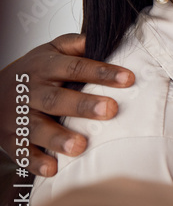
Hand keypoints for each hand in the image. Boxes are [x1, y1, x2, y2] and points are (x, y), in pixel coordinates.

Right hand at [1, 34, 130, 176]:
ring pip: (37, 128)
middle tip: (110, 109)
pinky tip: (53, 169)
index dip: (102, 72)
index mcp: (45, 67)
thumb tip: (104, 37)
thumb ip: (76, 44)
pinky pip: (21, 151)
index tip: (128, 79)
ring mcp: (19, 117)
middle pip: (57, 98)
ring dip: (58, 138)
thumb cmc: (33, 72)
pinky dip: (35, 161)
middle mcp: (31, 92)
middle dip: (83, 105)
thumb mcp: (51, 50)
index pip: (76, 67)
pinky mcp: (11, 138)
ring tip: (81, 146)